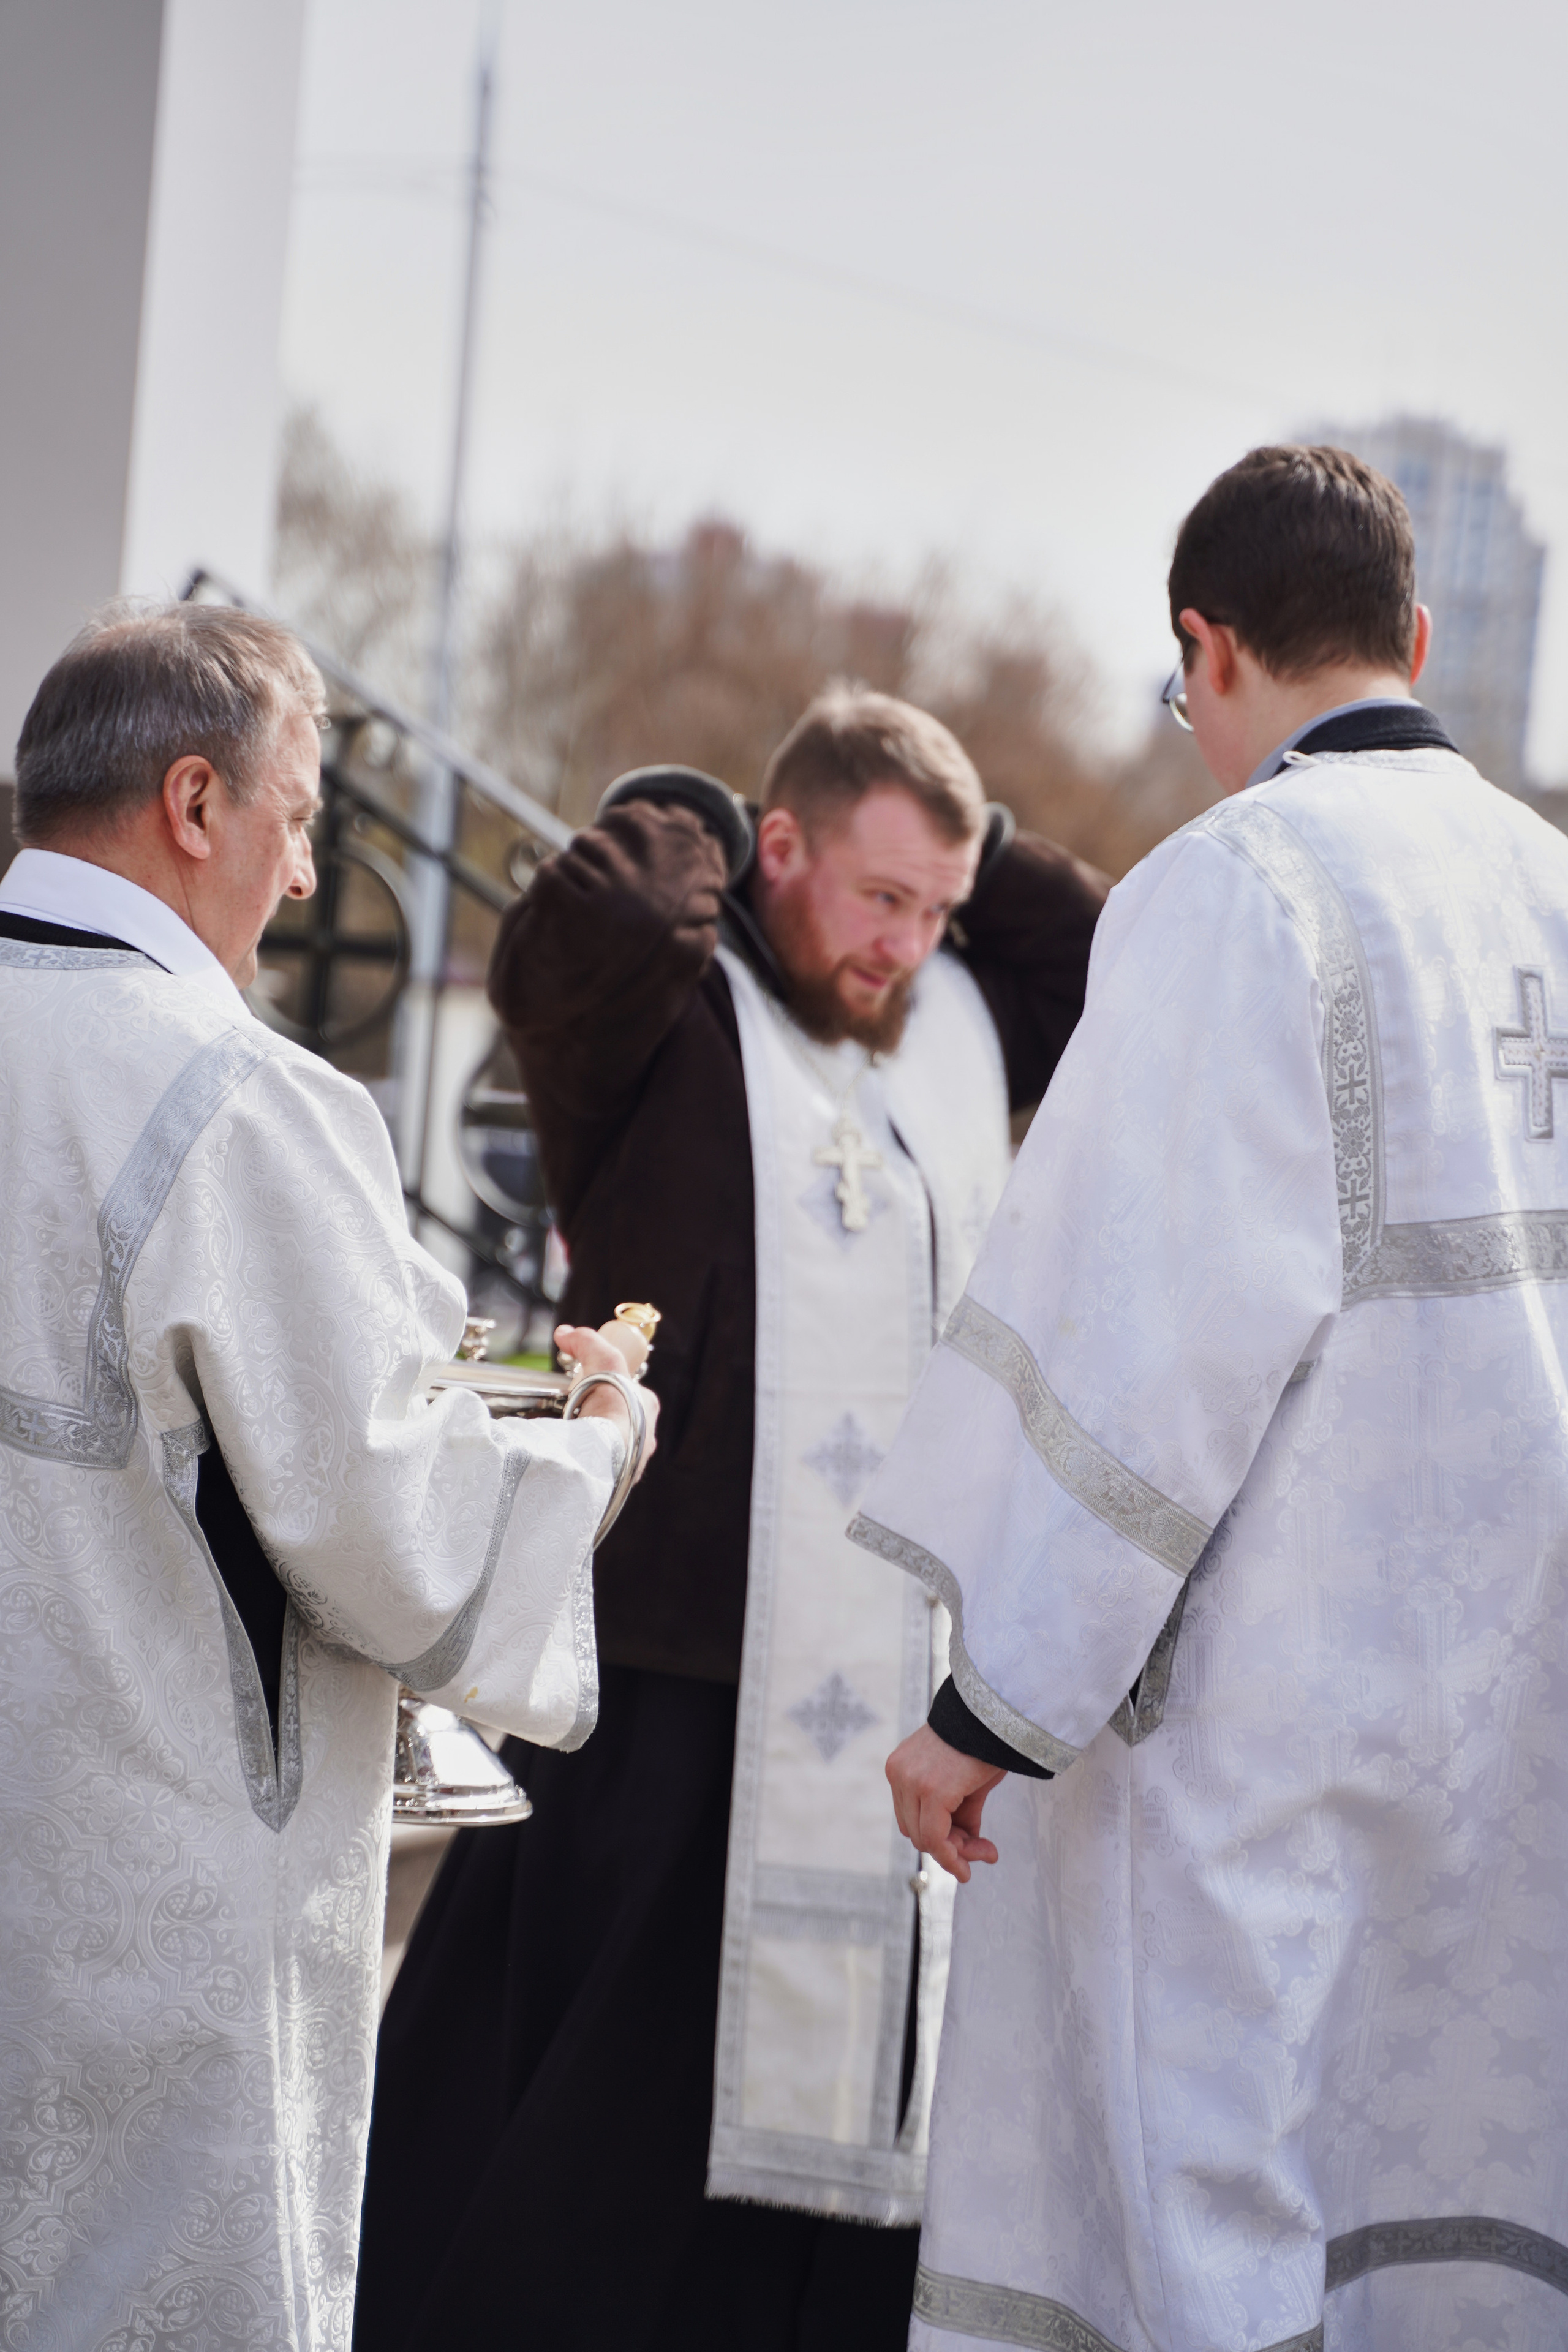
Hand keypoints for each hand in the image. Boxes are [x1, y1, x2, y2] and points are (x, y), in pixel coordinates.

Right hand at [554, 1322, 659, 1479]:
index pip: (628, 1389)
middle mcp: (647, 1435)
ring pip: (611, 1444)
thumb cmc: (610, 1405)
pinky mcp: (618, 1481)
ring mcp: (633, 1461)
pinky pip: (602, 1467)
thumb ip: (586, 1341)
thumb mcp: (602, 1359)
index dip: (606, 1383)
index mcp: (648, 1406)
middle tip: (574, 1411)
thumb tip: (565, 1333)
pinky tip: (573, 1457)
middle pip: (619, 1418)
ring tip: (571, 1435)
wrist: (603, 1454)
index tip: (585, 1384)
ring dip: (594, 1440)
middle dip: (599, 1413)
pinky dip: (588, 1461)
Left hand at [886, 1725, 1004, 1883]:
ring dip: (955, 1853)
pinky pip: (935, 1840)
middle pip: (915, 1831)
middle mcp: (899, 1773)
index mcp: (901, 1767)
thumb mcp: (966, 1783)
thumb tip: (967, 1858)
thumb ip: (959, 1817)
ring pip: (924, 1840)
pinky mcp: (931, 1790)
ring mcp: (911, 1781)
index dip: (939, 1837)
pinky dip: (953, 1857)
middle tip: (983, 1851)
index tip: (971, 1845)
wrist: (998, 1711)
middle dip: (948, 1847)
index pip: (911, 1818)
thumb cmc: (985, 1742)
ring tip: (987, 1851)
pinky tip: (974, 1863)